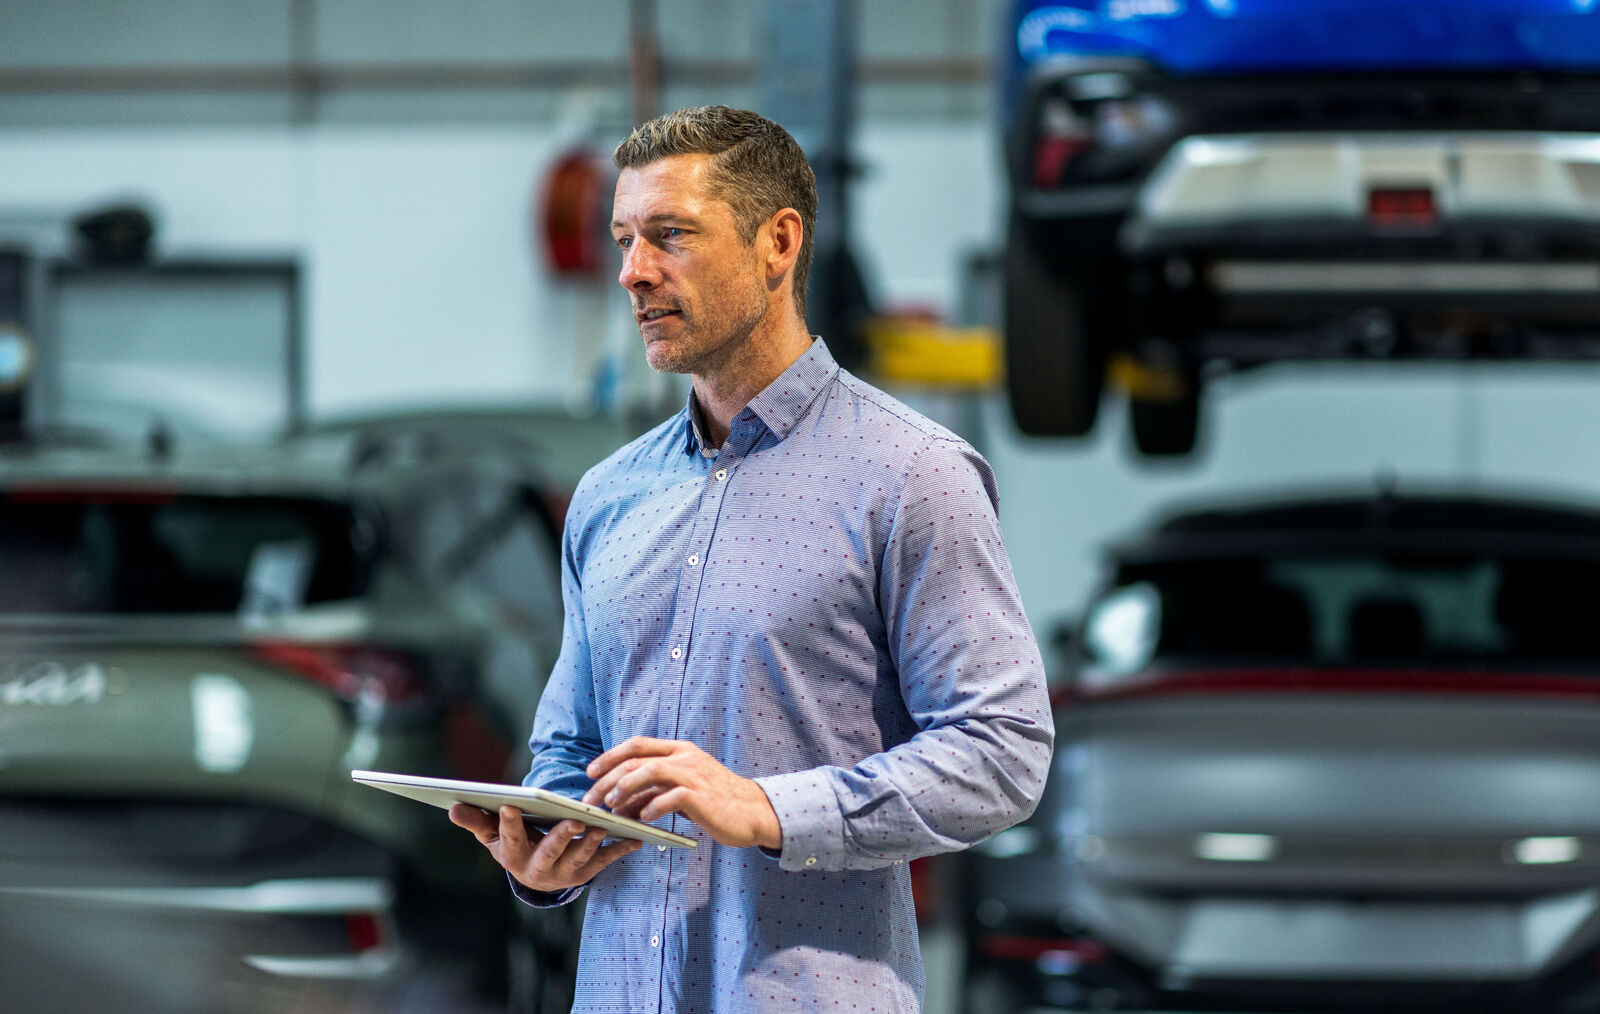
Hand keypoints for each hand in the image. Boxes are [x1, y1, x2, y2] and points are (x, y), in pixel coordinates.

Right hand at [449, 803, 640, 892]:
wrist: (537, 875)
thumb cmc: (514, 844)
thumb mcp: (493, 836)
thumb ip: (476, 820)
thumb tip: (452, 806)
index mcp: (514, 856)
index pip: (510, 838)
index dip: (509, 823)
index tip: (510, 804)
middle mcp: (539, 869)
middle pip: (550, 852)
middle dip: (561, 837)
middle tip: (573, 821)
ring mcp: (565, 872)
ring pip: (580, 858)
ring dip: (592, 842)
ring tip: (602, 824)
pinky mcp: (587, 871)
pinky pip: (605, 861)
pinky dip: (620, 850)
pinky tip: (634, 839)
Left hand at [583, 736, 781, 849]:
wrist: (754, 811)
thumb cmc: (715, 802)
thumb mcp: (680, 792)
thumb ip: (652, 793)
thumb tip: (619, 805)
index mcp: (679, 750)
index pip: (637, 744)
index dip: (610, 756)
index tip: (591, 772)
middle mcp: (685, 757)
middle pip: (637, 759)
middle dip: (609, 779)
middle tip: (592, 798)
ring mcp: (695, 775)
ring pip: (651, 771)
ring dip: (626, 788)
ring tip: (613, 806)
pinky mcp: (703, 796)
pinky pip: (672, 797)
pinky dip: (653, 806)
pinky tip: (644, 819)